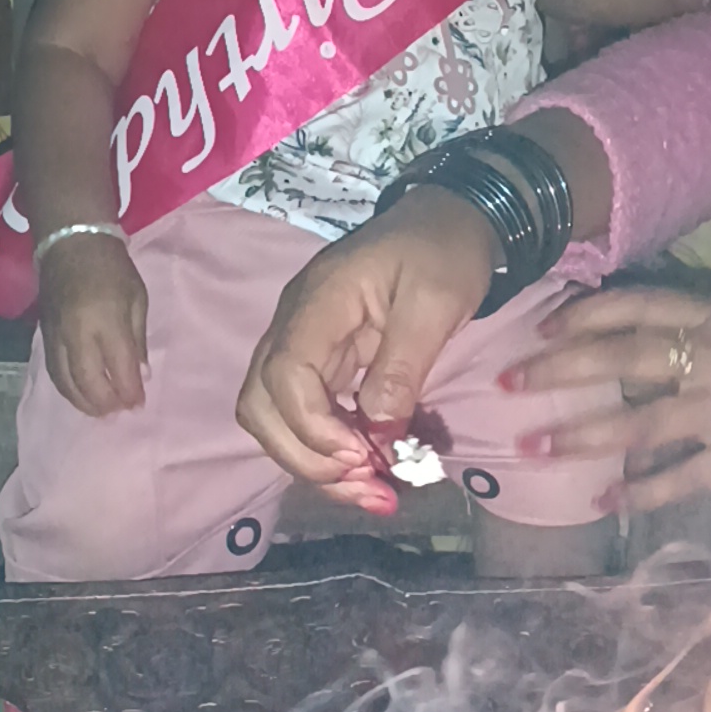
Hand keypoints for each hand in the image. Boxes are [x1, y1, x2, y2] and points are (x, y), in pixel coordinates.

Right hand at [38, 234, 147, 415]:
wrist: (69, 242)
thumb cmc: (112, 267)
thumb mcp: (137, 298)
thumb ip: (138, 340)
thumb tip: (142, 376)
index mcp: (106, 320)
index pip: (119, 368)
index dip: (130, 392)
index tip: (139, 405)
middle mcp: (77, 334)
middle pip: (88, 382)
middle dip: (106, 403)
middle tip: (120, 413)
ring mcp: (56, 336)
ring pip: (66, 382)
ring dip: (84, 403)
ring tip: (102, 412)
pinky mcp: (43, 336)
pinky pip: (53, 372)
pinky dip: (67, 389)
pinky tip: (79, 396)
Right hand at [236, 187, 495, 513]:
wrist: (450, 220)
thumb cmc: (443, 252)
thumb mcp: (435, 302)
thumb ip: (403, 367)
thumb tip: (381, 435)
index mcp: (317, 301)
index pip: (283, 375)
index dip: (313, 427)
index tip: (364, 455)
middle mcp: (294, 324)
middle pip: (260, 405)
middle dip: (305, 458)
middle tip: (370, 488)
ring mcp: (303, 343)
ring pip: (274, 417)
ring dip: (313, 463)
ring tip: (373, 492)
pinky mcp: (321, 361)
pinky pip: (303, 413)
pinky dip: (328, 449)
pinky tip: (368, 471)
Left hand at [505, 286, 710, 509]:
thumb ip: (701, 326)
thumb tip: (634, 332)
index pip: (637, 304)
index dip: (584, 312)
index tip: (540, 324)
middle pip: (622, 357)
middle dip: (559, 370)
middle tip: (507, 382)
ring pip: (640, 421)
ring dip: (581, 436)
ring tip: (531, 449)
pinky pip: (683, 477)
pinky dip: (641, 492)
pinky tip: (603, 502)